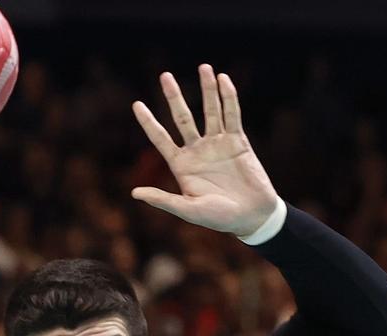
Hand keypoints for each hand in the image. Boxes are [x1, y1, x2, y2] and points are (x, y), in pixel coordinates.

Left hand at [130, 65, 282, 236]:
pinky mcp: (237, 141)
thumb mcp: (188, 210)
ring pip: (210, 111)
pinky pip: (232, 115)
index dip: (149, 122)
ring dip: (207, 90)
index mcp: (182, 166)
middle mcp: (197, 151)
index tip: (136, 104)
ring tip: (204, 67)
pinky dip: (228, 98)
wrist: (252, 216)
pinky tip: (223, 80)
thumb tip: (134, 193)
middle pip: (182, 118)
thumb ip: (163, 200)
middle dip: (174, 97)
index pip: (161, 139)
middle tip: (165, 76)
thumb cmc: (219, 218)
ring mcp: (218, 144)